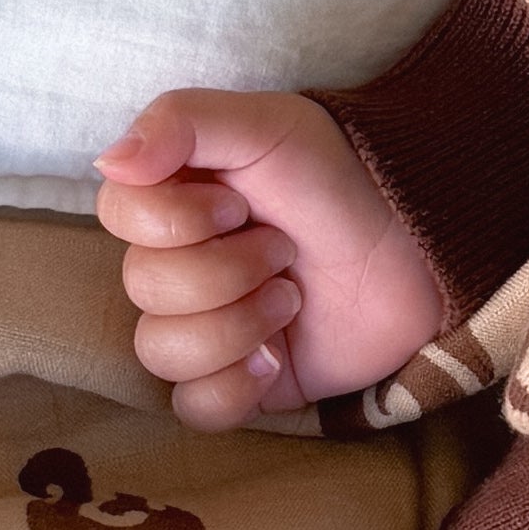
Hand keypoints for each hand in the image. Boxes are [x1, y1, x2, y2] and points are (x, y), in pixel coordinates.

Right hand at [97, 90, 454, 427]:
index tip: (237, 204)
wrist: (421, 248)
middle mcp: (178, 263)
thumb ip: (181, 122)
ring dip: (236, 324)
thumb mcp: (269, 123)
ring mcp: (206, 327)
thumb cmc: (341, 176)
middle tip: (285, 251)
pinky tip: (276, 360)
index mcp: (174, 197)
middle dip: (226, 269)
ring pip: (161, 351)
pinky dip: (234, 387)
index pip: (119, 214)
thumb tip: (107, 162)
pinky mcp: (241, 382)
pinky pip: (195, 407)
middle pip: (143, 287)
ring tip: (292, 299)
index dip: (176, 219)